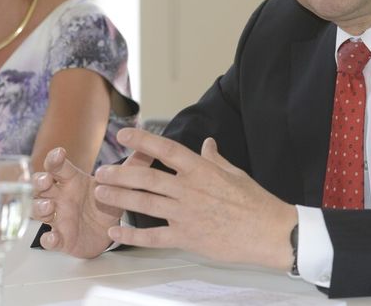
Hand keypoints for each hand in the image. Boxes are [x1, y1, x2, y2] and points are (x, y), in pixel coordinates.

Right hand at [31, 146, 151, 257]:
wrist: (105, 231)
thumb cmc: (104, 201)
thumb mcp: (119, 184)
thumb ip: (132, 167)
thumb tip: (152, 147)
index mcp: (72, 180)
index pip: (58, 166)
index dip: (55, 159)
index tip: (59, 153)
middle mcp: (60, 196)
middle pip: (40, 185)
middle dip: (39, 181)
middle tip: (46, 180)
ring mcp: (58, 217)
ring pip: (38, 210)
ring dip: (40, 208)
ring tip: (49, 206)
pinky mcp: (60, 238)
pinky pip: (49, 239)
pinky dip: (49, 239)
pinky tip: (53, 237)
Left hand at [94, 128, 297, 269]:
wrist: (269, 232)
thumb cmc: (255, 201)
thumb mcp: (234, 173)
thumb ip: (215, 159)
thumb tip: (207, 144)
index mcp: (201, 170)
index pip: (166, 149)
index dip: (143, 140)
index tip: (124, 134)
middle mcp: (189, 189)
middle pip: (147, 177)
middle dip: (120, 172)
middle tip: (101, 171)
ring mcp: (186, 214)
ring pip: (145, 203)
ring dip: (120, 196)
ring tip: (101, 192)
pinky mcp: (186, 237)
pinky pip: (153, 237)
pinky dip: (132, 235)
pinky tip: (116, 231)